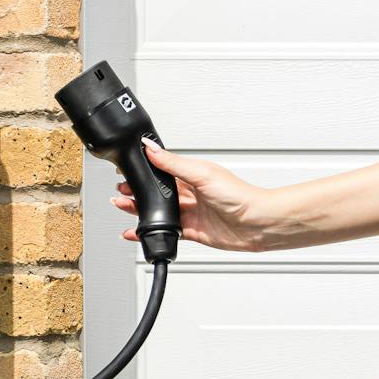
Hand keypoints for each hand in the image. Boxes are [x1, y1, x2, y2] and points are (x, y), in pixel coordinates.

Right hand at [115, 139, 273, 253]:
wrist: (258, 224)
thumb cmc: (240, 196)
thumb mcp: (201, 173)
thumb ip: (173, 163)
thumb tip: (151, 147)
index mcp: (192, 173)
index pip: (162, 168)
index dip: (144, 169)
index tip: (127, 169)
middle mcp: (191, 192)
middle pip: (157, 191)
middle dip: (137, 191)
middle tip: (120, 191)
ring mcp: (191, 212)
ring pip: (158, 210)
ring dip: (139, 209)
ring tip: (122, 206)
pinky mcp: (192, 231)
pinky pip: (166, 230)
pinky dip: (151, 230)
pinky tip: (137, 231)